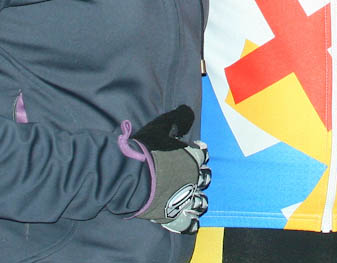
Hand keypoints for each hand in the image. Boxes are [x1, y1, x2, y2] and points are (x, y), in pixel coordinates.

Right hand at [127, 106, 209, 232]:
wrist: (131, 177)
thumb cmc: (145, 150)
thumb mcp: (161, 126)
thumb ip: (177, 119)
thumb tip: (187, 112)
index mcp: (192, 157)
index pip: (203, 154)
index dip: (200, 152)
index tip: (196, 150)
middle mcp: (192, 178)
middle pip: (205, 178)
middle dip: (201, 176)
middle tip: (195, 175)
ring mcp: (184, 199)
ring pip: (200, 201)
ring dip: (199, 200)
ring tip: (196, 200)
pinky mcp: (172, 216)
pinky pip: (187, 223)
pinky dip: (191, 223)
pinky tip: (193, 222)